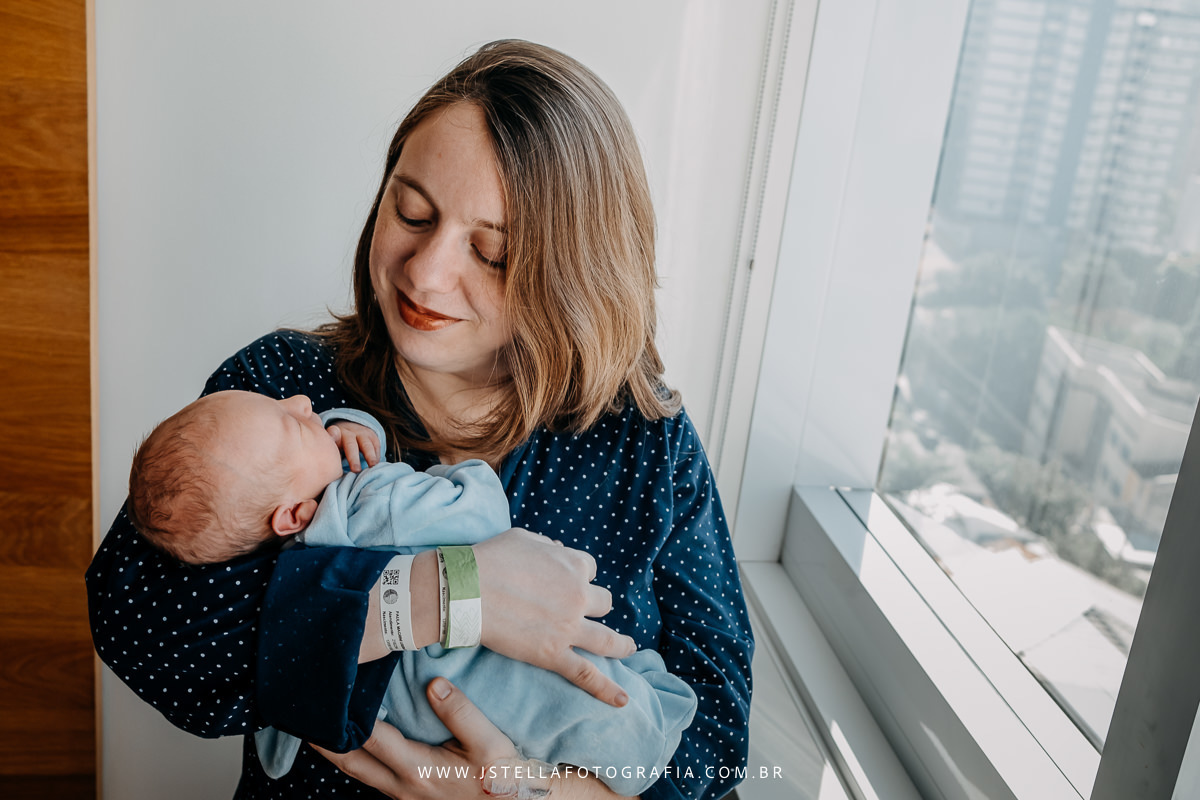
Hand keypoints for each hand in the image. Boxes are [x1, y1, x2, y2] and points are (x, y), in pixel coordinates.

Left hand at [316, 679, 623, 799]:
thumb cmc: (508, 779)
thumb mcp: (492, 745)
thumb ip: (461, 713)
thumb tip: (433, 682)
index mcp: (418, 770)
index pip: (368, 736)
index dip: (345, 711)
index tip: (329, 685)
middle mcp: (403, 786)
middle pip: (349, 760)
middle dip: (322, 737)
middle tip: (299, 708)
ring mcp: (406, 796)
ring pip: (358, 772)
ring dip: (337, 749)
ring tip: (319, 722)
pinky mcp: (414, 796)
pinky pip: (374, 777)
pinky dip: (359, 758)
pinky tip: (358, 741)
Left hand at [328, 421, 380, 472]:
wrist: (351, 429)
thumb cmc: (338, 444)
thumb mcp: (331, 446)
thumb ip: (329, 454)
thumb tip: (326, 469)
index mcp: (335, 435)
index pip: (333, 434)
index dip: (332, 438)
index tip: (331, 447)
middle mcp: (349, 433)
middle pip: (350, 444)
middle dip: (353, 457)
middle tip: (355, 470)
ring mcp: (362, 433)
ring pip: (366, 445)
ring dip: (370, 456)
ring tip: (372, 466)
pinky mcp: (372, 436)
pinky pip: (376, 445)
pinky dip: (376, 456)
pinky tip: (376, 465)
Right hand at [473, 529, 636, 707]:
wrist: (466, 590)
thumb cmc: (490, 559)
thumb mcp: (525, 538)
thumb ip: (547, 545)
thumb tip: (556, 548)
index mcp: (573, 565)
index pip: (589, 570)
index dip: (579, 577)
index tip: (568, 583)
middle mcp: (578, 595)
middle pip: (603, 602)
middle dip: (594, 606)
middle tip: (584, 613)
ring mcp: (569, 627)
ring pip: (607, 639)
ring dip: (620, 644)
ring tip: (628, 647)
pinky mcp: (554, 654)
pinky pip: (586, 674)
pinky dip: (606, 688)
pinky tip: (622, 700)